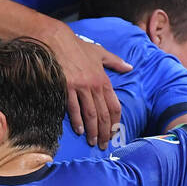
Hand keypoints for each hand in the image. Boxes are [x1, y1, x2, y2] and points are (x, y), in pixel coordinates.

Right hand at [42, 28, 128, 148]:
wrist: (56, 40)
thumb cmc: (77, 47)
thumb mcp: (100, 52)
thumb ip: (116, 62)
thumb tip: (130, 67)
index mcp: (104, 79)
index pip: (114, 106)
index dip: (115, 122)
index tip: (114, 133)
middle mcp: (95, 85)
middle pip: (103, 114)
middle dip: (105, 132)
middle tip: (104, 145)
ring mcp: (81, 87)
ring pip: (90, 114)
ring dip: (92, 130)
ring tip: (93, 142)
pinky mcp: (67, 88)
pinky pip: (74, 108)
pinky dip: (77, 121)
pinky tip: (79, 130)